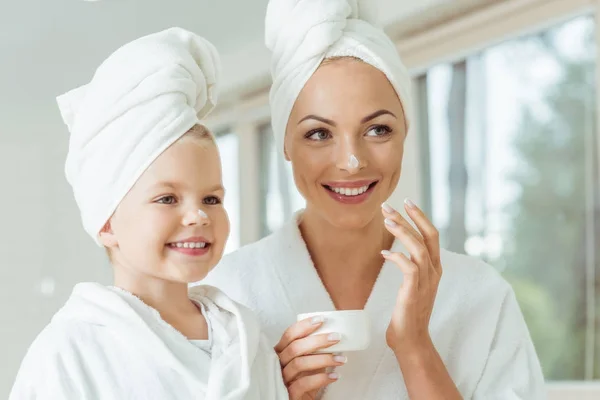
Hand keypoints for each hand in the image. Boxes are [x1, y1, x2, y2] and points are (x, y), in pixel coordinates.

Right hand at [274, 316, 345, 399]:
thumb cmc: (304, 378)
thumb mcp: (308, 361)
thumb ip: (314, 349)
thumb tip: (333, 334)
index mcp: (281, 352)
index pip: (289, 334)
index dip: (304, 326)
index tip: (321, 320)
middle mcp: (278, 364)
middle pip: (295, 347)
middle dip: (317, 340)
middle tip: (336, 337)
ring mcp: (282, 378)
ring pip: (300, 364)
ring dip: (323, 359)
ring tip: (341, 359)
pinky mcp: (289, 393)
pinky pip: (303, 384)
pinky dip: (321, 378)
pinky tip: (334, 376)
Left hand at [381, 199, 441, 354]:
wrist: (411, 339)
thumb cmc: (408, 312)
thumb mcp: (413, 285)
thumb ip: (411, 267)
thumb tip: (397, 250)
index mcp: (435, 267)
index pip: (432, 235)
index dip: (420, 217)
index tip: (406, 202)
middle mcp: (434, 271)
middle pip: (428, 235)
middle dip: (410, 217)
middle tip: (389, 205)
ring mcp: (426, 281)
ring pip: (417, 247)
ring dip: (402, 231)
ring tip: (386, 220)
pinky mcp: (414, 291)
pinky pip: (409, 266)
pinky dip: (397, 256)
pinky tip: (385, 253)